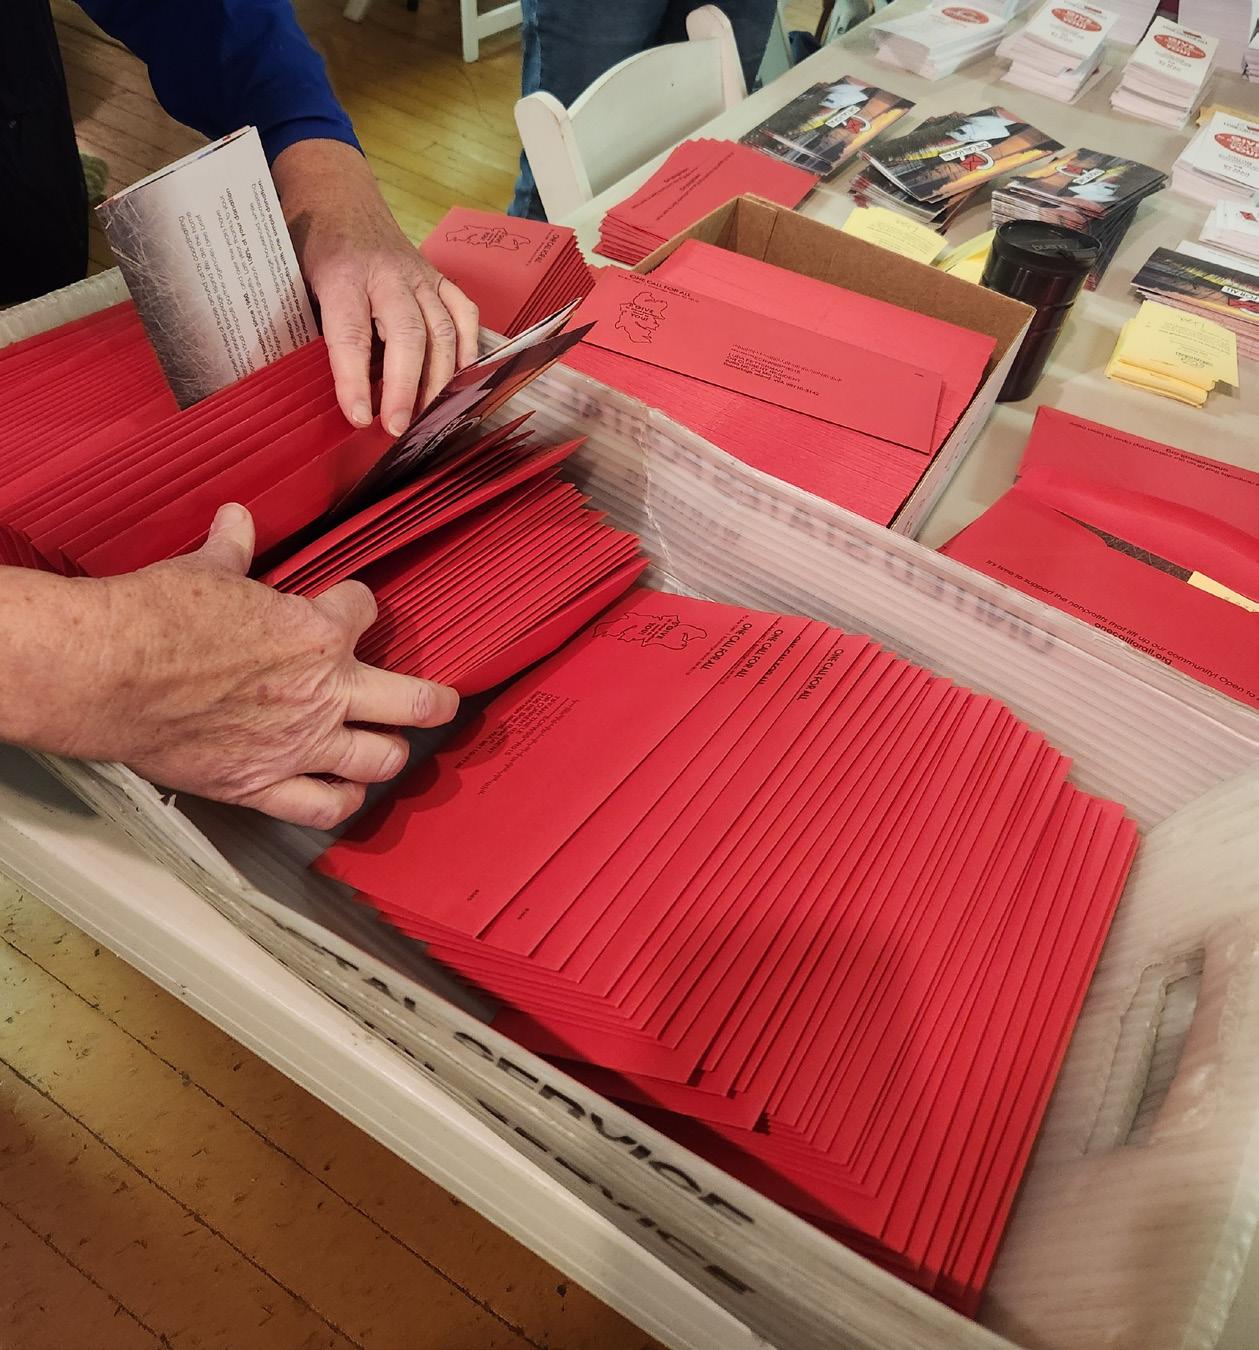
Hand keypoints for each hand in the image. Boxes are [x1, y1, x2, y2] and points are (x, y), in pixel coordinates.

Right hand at [58, 505, 457, 826]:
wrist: (106, 670)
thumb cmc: (155, 618)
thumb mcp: (203, 571)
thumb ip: (232, 550)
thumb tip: (237, 518)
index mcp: (316, 634)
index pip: (365, 612)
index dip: (359, 605)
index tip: (353, 607)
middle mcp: (322, 693)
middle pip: (412, 702)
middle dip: (435, 701)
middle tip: (443, 701)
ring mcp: (298, 744)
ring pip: (380, 759)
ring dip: (391, 753)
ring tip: (391, 747)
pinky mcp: (260, 783)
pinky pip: (323, 806)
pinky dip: (343, 801)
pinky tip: (348, 793)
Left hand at [273, 138, 479, 436]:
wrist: (337, 196)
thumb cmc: (312, 245)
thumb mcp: (295, 280)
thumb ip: (318, 328)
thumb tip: (339, 388)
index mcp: (342, 273)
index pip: (352, 333)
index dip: (356, 380)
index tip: (359, 417)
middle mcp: (388, 273)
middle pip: (408, 334)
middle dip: (405, 387)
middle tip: (398, 428)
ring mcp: (419, 274)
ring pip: (441, 329)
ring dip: (439, 379)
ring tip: (429, 417)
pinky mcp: (438, 277)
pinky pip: (463, 314)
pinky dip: (468, 348)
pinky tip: (461, 381)